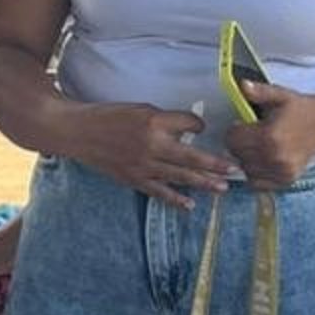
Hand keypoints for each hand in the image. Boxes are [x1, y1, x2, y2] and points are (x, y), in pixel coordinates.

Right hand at [65, 102, 232, 209]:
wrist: (78, 132)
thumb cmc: (108, 116)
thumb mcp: (139, 110)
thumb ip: (162, 121)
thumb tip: (185, 131)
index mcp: (153, 122)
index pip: (189, 123)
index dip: (198, 124)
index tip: (202, 126)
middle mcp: (151, 145)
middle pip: (191, 156)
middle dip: (215, 164)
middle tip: (235, 170)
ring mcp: (143, 165)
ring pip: (180, 176)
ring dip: (203, 183)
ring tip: (223, 188)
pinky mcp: (134, 179)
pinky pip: (159, 191)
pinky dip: (175, 199)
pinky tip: (190, 204)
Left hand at [225, 83, 314, 190]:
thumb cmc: (300, 109)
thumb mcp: (280, 95)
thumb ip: (260, 92)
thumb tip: (242, 85)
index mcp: (270, 135)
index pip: (233, 139)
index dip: (234, 130)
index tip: (242, 125)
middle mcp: (274, 157)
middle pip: (237, 155)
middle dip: (239, 144)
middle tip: (250, 135)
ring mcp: (281, 171)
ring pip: (246, 170)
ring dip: (246, 159)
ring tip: (258, 146)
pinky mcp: (286, 180)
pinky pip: (257, 183)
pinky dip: (256, 173)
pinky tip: (264, 159)